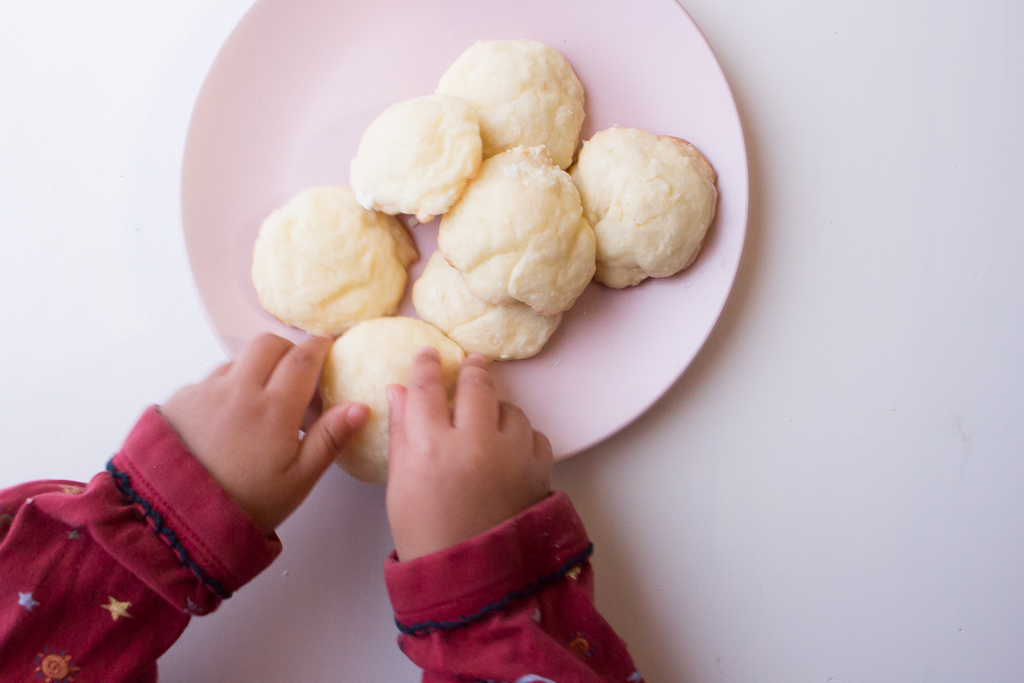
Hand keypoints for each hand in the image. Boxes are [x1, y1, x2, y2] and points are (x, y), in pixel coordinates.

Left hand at [161, 334, 367, 534]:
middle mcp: (238, 390)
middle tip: (297, 372)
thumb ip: (330, 439)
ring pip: (237, 360)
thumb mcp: (299, 479)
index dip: (319, 347)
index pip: (303, 358)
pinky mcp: (180, 399)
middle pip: (268, 344)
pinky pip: (210, 379)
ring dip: (256, 368)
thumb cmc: (248, 503)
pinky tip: (229, 418)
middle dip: (287, 349)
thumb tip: (359, 407)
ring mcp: (205, 391)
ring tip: (261, 402)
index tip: (328, 346)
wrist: (179, 519)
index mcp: (274, 408)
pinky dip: (227, 387)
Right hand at [385, 348, 552, 560]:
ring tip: (488, 420)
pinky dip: (522, 438)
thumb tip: (397, 390)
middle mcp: (474, 443)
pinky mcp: (538, 470)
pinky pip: (535, 436)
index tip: (429, 355)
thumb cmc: (424, 531)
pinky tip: (509, 448)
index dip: (427, 365)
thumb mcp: (400, 483)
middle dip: (473, 370)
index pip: (427, 387)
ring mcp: (511, 455)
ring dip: (498, 409)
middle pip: (477, 386)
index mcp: (431, 446)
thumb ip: (402, 432)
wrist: (468, 575)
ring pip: (510, 409)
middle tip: (472, 364)